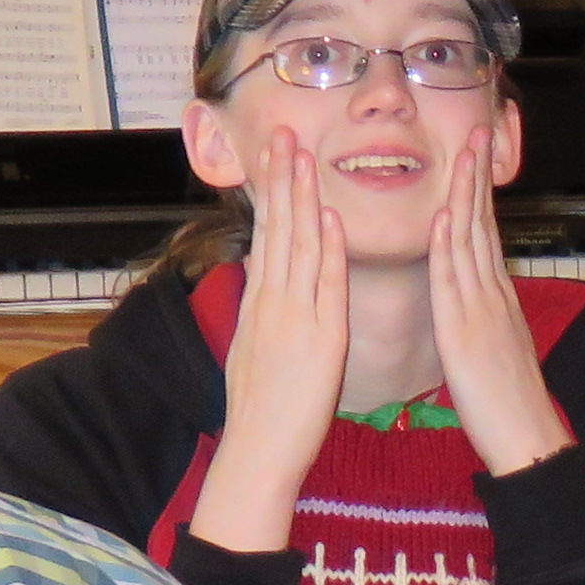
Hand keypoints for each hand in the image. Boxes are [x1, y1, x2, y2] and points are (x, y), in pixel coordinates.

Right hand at [189, 131, 348, 557]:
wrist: (257, 452)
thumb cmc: (261, 412)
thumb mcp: (255, 353)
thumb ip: (265, 316)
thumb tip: (266, 287)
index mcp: (259, 305)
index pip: (267, 236)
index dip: (271, 193)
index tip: (274, 156)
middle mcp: (272, 303)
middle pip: (277, 229)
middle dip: (280, 178)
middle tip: (282, 132)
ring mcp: (293, 318)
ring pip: (297, 247)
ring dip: (302, 198)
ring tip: (302, 154)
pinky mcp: (318, 340)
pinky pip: (323, 288)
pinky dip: (326, 251)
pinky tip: (329, 219)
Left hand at [421, 128, 572, 474]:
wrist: (527, 439)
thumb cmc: (507, 404)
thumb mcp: (497, 349)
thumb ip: (486, 318)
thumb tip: (476, 301)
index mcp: (496, 299)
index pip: (485, 236)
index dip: (479, 195)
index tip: (474, 159)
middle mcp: (492, 296)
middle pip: (482, 226)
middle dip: (476, 178)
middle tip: (474, 133)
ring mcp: (482, 311)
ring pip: (471, 242)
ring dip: (465, 194)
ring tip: (462, 153)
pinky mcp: (467, 333)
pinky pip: (456, 282)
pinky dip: (450, 246)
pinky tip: (446, 216)